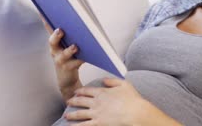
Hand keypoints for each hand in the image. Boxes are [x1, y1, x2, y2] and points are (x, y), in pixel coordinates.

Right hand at [47, 25, 84, 102]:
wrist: (67, 79)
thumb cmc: (68, 58)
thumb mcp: (65, 45)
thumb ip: (69, 34)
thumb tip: (77, 18)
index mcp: (54, 42)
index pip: (48, 29)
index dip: (45, 21)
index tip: (43, 12)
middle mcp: (55, 51)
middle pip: (52, 42)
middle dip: (56, 36)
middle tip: (60, 30)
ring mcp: (61, 60)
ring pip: (64, 54)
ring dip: (69, 50)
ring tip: (75, 46)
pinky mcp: (69, 68)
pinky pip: (76, 63)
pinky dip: (82, 59)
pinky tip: (88, 55)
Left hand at [64, 78, 182, 125]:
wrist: (135, 112)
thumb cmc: (132, 99)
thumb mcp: (124, 84)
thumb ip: (112, 80)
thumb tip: (104, 79)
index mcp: (102, 92)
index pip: (87, 90)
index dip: (80, 91)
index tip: (76, 92)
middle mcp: (96, 102)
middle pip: (81, 101)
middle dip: (73, 101)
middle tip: (68, 101)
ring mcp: (96, 113)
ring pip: (80, 113)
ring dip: (72, 114)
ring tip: (66, 115)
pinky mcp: (98, 123)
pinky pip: (84, 125)